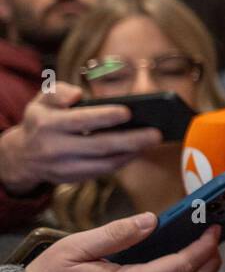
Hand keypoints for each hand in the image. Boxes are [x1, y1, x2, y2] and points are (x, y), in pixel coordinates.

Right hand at [0, 82, 161, 193]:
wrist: (22, 155)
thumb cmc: (42, 120)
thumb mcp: (41, 100)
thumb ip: (58, 91)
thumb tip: (77, 94)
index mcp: (48, 124)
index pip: (81, 120)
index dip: (105, 117)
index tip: (128, 112)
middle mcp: (55, 148)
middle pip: (100, 145)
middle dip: (131, 140)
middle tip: (156, 133)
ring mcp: (64, 167)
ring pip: (104, 163)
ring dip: (131, 153)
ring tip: (151, 141)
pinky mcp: (72, 179)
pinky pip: (102, 172)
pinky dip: (122, 162)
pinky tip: (137, 151)